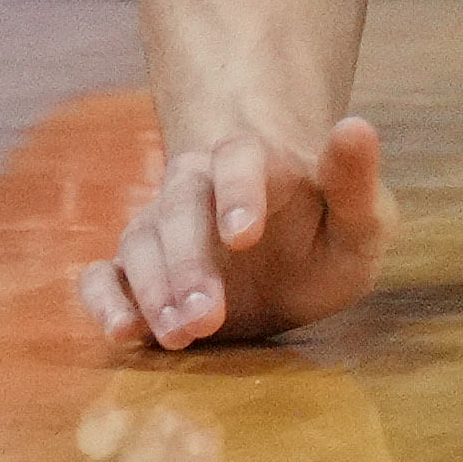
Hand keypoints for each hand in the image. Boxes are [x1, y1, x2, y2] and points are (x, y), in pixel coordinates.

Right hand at [80, 115, 392, 354]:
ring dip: (154, 290)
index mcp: (255, 162)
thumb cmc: (326, 235)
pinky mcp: (135, 273)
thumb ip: (355, 181)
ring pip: (141, 242)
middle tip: (206, 316)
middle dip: (189, 263)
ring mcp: (162, 228)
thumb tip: (356, 126)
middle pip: (180, 206)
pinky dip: (104, 300)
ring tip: (180, 335)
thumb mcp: (360, 221)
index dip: (238, 192)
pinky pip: (102, 276)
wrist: (287, 263)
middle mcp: (198, 186)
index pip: (238, 159)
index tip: (245, 236)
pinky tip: (123, 332)